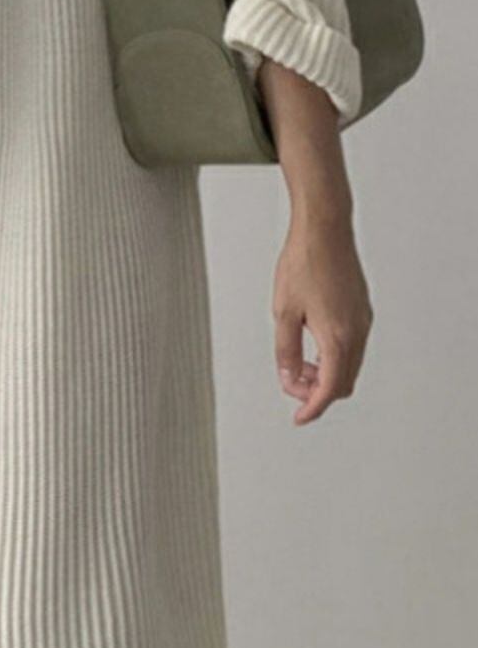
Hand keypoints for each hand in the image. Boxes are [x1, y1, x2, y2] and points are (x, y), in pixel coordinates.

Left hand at [272, 217, 374, 424]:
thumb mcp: (284, 311)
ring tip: (299, 364)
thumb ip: (286, 350)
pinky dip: (334, 356)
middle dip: (318, 392)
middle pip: (343, 382)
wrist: (325, 229)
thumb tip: (289, 378)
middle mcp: (357, 332)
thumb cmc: (303, 263)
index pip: (330, 389)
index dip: (313, 408)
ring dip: (326, 373)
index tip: (299, 418)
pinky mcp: (361, 310)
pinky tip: (312, 344)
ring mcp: (363, 320)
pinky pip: (352, 346)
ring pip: (350, 365)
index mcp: (338, 337)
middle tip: (292, 385)